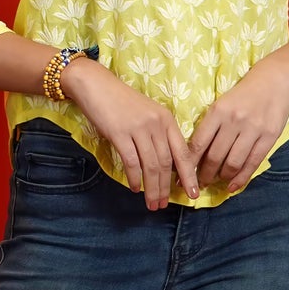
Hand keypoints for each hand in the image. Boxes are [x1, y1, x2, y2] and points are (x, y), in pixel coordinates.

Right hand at [61, 58, 198, 208]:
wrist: (95, 85)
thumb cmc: (120, 102)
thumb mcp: (147, 114)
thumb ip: (158, 134)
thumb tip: (164, 165)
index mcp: (167, 119)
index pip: (183, 152)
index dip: (188, 175)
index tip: (192, 193)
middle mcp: (156, 123)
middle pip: (166, 163)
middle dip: (166, 187)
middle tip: (164, 204)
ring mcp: (138, 128)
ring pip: (151, 165)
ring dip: (152, 188)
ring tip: (151, 203)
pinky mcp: (119, 133)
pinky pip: (131, 161)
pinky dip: (134, 178)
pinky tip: (135, 188)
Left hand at [187, 59, 288, 192]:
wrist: (274, 80)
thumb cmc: (243, 94)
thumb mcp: (222, 104)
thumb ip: (211, 126)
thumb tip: (196, 155)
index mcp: (218, 111)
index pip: (198, 143)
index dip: (189, 164)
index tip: (183, 176)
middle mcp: (234, 121)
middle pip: (215, 156)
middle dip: (205, 174)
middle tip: (200, 183)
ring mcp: (253, 129)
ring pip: (233, 163)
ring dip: (222, 177)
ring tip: (217, 181)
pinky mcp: (269, 137)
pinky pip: (253, 163)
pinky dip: (241, 178)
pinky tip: (233, 186)